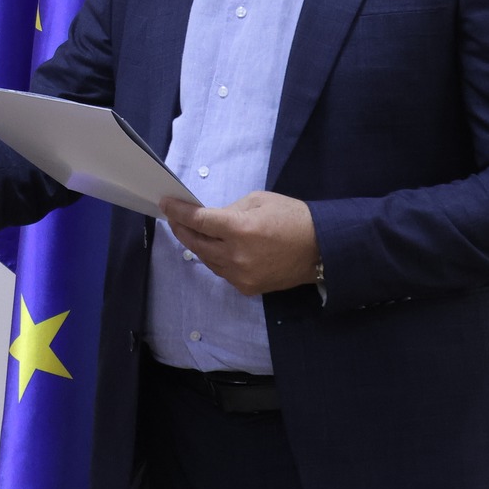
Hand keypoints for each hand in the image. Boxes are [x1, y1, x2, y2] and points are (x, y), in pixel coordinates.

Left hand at [160, 191, 319, 296]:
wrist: (322, 249)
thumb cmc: (293, 218)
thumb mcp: (259, 201)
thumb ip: (230, 209)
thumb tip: (210, 218)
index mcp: (240, 229)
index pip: (198, 221)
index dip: (178, 212)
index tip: (166, 204)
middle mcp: (236, 255)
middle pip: (196, 243)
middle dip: (182, 229)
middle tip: (174, 218)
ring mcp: (241, 275)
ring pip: (207, 260)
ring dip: (197, 245)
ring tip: (193, 232)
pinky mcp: (247, 288)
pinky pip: (222, 272)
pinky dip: (215, 259)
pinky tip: (215, 248)